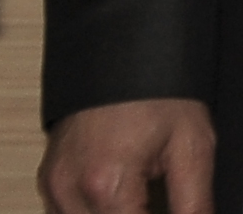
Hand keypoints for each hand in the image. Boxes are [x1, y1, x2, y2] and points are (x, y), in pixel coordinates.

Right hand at [40, 99, 217, 213]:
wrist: (125, 46)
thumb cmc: (158, 88)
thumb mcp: (193, 147)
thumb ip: (194, 204)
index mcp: (107, 185)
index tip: (171, 212)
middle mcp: (69, 190)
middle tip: (158, 201)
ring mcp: (53, 185)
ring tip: (143, 197)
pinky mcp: (49, 179)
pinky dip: (95, 213)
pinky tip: (121, 200)